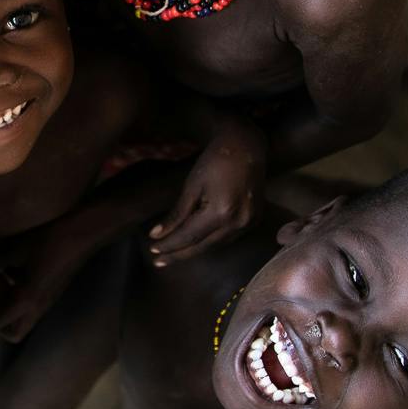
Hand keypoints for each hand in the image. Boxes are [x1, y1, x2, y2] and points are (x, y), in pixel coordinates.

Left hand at [0, 224, 84, 342]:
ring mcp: (44, 302)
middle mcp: (36, 308)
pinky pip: (26, 304)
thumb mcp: (16, 249)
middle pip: (10, 332)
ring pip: (18, 318)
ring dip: (2, 303)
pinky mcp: (48, 293)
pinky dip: (14, 294)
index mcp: (26, 301)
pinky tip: (10, 270)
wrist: (85, 233)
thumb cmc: (51, 240)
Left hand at [149, 122, 264, 264]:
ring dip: (195, 250)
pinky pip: (229, 238)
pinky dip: (211, 242)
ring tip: (174, 255)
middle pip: (203, 247)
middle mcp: (238, 222)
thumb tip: (157, 235)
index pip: (189, 237)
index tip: (152, 251)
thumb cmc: (214, 161)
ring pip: (216, 245)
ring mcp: (249, 223)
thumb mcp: (191, 186)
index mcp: (221, 212)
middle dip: (179, 255)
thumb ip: (176, 214)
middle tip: (158, 262)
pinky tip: (197, 243)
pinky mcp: (254, 220)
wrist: (246, 146)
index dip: (169, 245)